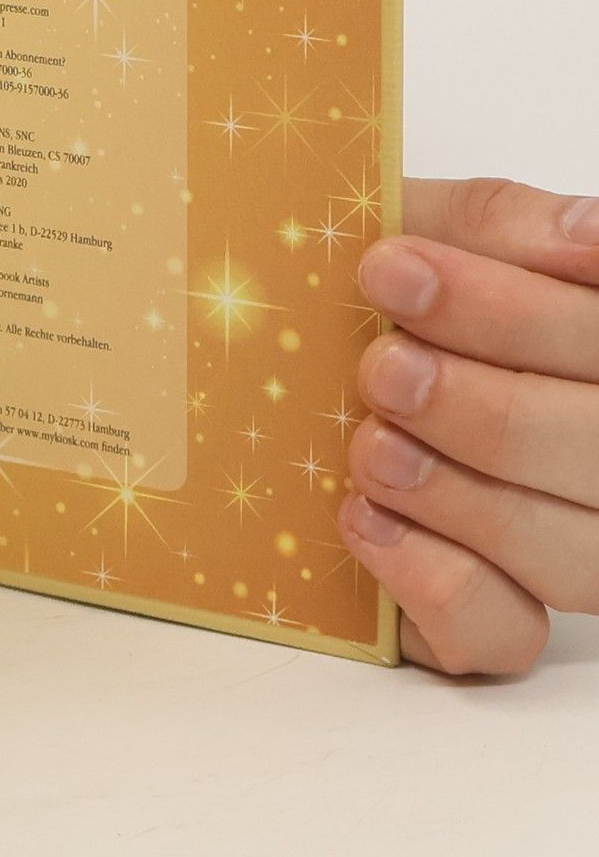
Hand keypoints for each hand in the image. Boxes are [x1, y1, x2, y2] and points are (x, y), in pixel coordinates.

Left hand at [342, 176, 598, 674]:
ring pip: (571, 553)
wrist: (288, 352)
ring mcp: (560, 537)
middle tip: (380, 369)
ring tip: (367, 446)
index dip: (511, 312)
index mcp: (593, 346)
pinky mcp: (492, 612)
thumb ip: (496, 224)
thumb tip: (579, 237)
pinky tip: (360, 521)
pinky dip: (434, 583)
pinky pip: (503, 632)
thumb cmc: (379, 286)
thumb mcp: (421, 224)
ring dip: (461, 498)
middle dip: (487, 410)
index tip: (392, 269)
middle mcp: (595, 449)